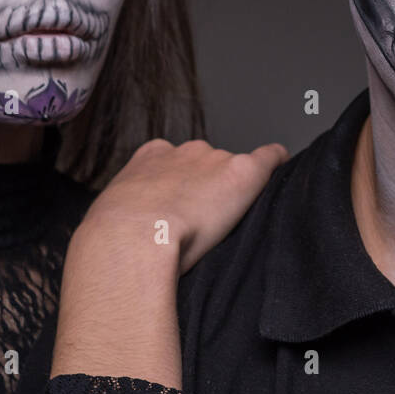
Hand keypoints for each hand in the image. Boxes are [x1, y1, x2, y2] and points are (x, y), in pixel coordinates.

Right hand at [50, 138, 286, 386]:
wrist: (131, 241)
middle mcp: (183, 152)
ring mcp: (215, 160)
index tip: (185, 205)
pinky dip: (277, 164)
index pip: (174, 161)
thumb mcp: (111, 219)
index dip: (182, 184)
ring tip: (231, 220)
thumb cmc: (114, 242)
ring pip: (235, 169)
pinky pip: (270, 159)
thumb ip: (128, 216)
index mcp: (149, 159)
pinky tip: (283, 171)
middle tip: (206, 220)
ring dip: (234, 190)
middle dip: (210, 186)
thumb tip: (129, 236)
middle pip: (207, 163)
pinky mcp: (243, 173)